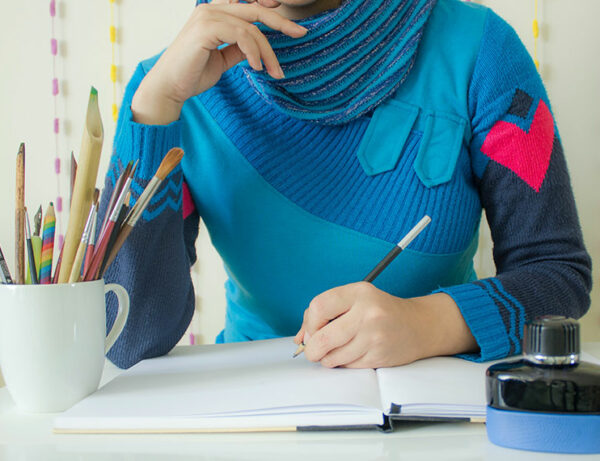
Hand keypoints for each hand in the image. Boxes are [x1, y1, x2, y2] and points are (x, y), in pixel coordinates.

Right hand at [131, 0, 306, 124]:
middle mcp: (211, 9)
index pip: (249, 6)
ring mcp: (207, 16)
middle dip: (281, 23)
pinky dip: (253, 52)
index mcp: (214, 13)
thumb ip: (237, 48)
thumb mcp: (222, 59)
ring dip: (267, 51)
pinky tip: (257, 67)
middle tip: (301, 33)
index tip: (292, 25)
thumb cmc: (192, 74)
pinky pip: (241, 35)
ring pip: (251, 27)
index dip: (271, 10)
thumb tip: (255, 46)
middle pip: (255, 10)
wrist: (169, 87)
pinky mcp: (206, 28)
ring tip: (275, 72)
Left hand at [294, 282, 477, 368]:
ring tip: (337, 350)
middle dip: (313, 348)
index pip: (319, 307)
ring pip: (333, 356)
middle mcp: (368, 312)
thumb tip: (301, 337)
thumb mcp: (355, 300)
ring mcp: (374, 336)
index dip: (309, 323)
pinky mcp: (379, 356)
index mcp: (359, 292)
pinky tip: (353, 354)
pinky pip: (348, 366)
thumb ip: (326, 313)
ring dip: (328, 358)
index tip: (311, 330)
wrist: (419, 326)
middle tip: (314, 350)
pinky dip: (344, 364)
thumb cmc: (381, 311)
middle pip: (322, 337)